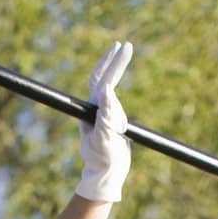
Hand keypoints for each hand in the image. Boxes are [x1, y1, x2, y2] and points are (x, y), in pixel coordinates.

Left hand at [75, 40, 132, 202]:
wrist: (106, 173)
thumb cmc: (104, 160)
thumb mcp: (105, 139)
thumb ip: (106, 116)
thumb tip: (106, 91)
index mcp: (92, 110)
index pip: (101, 80)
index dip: (110, 63)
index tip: (121, 46)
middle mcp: (96, 109)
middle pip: (103, 78)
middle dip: (114, 61)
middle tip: (126, 45)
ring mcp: (104, 114)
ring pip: (109, 88)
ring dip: (116, 69)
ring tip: (123, 52)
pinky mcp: (111, 120)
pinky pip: (114, 100)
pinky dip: (119, 88)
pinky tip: (120, 78)